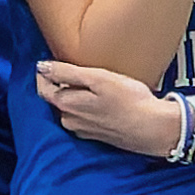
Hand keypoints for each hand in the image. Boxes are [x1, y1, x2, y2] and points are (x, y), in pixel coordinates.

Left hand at [39, 58, 188, 156]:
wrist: (154, 129)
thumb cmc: (129, 101)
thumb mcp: (97, 79)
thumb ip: (66, 72)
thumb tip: (41, 67)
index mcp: (65, 106)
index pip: (42, 87)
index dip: (45, 72)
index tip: (53, 59)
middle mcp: (69, 121)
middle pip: (56, 98)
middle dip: (61, 83)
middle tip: (76, 67)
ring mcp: (82, 130)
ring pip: (70, 107)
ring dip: (76, 95)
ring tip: (92, 83)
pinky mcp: (96, 135)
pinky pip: (83, 117)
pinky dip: (87, 106)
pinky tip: (102, 100)